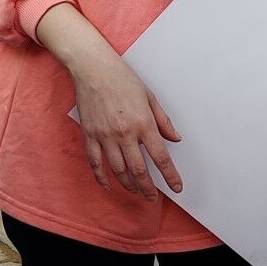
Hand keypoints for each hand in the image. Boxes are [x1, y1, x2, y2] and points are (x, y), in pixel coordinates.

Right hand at [64, 37, 182, 199]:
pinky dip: (102, 178)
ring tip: (136, 191)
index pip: (160, 158)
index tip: (176, 187)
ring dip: (129, 185)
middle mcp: (125, 133)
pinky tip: (109, 185)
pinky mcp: (90, 135)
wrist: (93, 68)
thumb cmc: (122, 78)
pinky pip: (96, 163)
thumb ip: (163, 121)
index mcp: (143, 123)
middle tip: (153, 197)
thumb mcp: (150, 96)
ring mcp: (105, 136)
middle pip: (139, 171)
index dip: (170, 176)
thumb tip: (175, 138)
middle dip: (148, 188)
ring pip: (119, 170)